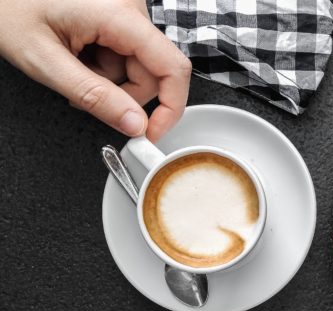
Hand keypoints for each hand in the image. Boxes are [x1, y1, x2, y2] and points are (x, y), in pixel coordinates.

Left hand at [0, 0, 190, 140]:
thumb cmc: (7, 9)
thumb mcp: (45, 62)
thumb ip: (94, 96)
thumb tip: (135, 124)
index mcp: (119, 14)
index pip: (172, 67)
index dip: (170, 107)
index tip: (152, 133)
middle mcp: (130, 9)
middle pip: (153, 72)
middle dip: (122, 94)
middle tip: (81, 94)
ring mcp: (126, 12)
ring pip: (138, 67)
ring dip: (108, 81)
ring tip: (71, 68)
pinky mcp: (119, 18)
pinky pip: (126, 55)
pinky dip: (103, 67)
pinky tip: (77, 57)